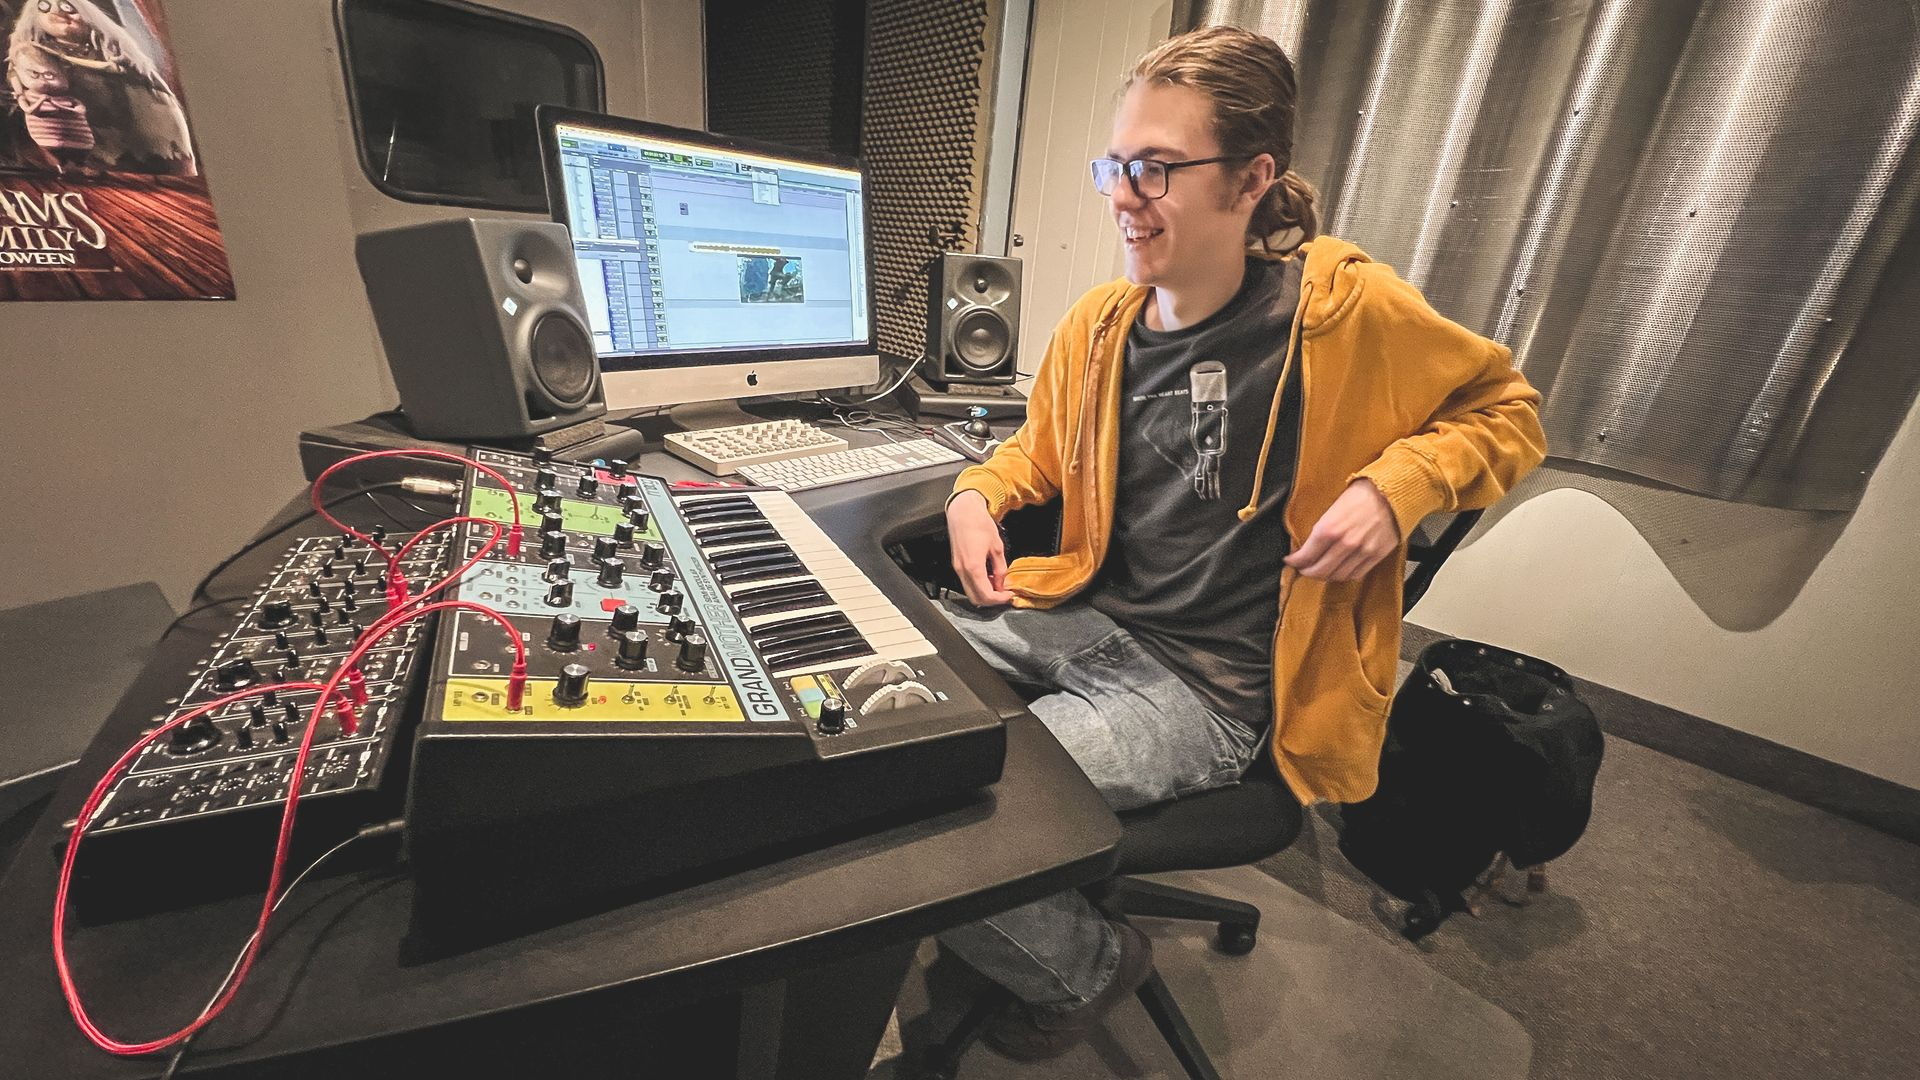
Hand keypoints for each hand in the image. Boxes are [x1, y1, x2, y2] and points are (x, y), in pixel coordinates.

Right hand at [946, 490, 1013, 605]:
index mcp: (974, 567)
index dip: (1000, 599)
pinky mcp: (956, 565)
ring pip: (970, 592)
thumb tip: (1003, 582)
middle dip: (991, 600)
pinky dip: (978, 585)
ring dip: (984, 593)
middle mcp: (963, 570)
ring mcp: (958, 568)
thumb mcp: (996, 547)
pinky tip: (988, 577)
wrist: (963, 512)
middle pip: (976, 598)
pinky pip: (967, 583)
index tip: (1009, 595)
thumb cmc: (979, 524)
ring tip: (998, 584)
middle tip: (1004, 594)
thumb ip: (1000, 568)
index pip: (986, 595)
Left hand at [1283, 479, 1399, 581]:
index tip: (1291, 560)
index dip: (1295, 561)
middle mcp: (1345, 543)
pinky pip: (1356, 575)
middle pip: (1320, 571)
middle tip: (1303, 569)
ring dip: (1326, 576)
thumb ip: (1322, 529)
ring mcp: (1361, 552)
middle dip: (1308, 572)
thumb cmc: (1362, 494)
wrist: (1392, 492)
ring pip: (1337, 576)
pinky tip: (1340, 570)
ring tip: (1321, 570)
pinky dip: (1345, 576)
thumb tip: (1309, 544)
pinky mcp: (1376, 556)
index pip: (1305, 556)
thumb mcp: (1333, 507)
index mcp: (1329, 528)